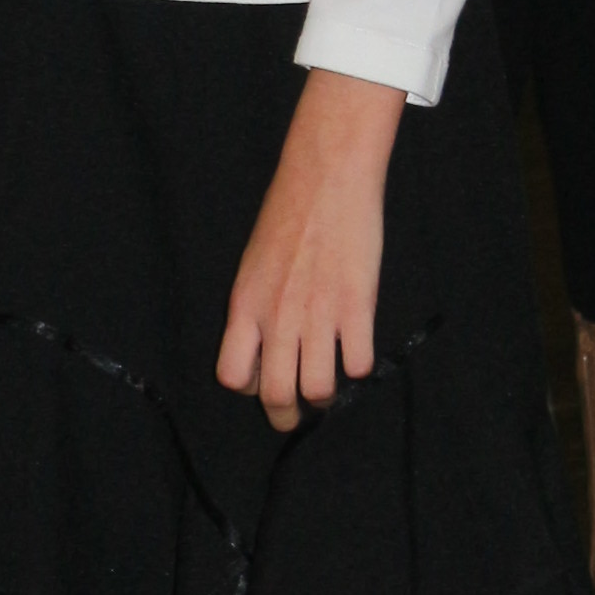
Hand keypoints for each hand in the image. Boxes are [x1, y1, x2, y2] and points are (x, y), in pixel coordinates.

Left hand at [218, 69, 402, 433]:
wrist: (326, 178)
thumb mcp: (254, 264)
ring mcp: (318, 314)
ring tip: (331, 387)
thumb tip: (265, 344)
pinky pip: (358, 364)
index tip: (265, 384)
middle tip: (298, 416)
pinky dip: (360, 366)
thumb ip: (257, 307)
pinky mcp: (357, 306)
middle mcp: (278, 317)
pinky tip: (358, 351)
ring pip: (318, 388)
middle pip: (277, 395)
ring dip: (325, 396)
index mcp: (245, 306)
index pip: (234, 377)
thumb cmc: (289, 215)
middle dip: (287, 416)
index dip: (250, 388)